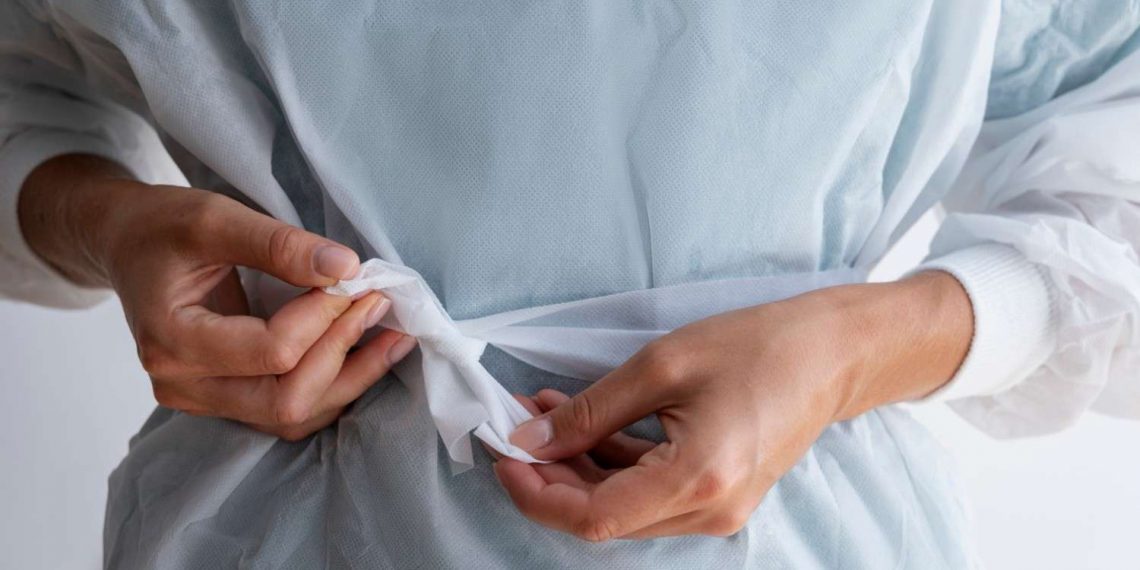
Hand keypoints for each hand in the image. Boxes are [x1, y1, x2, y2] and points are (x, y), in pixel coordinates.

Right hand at [19, 154, 417, 438]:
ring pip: (292, 416)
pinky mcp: (225, 398)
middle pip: (285, 401)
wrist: (127, 243)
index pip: (271, 351)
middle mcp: (183, 384)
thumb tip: (346, 268)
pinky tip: (365, 353)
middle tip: (379, 306)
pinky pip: (287, 410)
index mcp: (172, 340)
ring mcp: (202, 399)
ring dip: (349, 378)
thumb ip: (278, 244)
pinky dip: (331, 385)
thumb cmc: (161, 226)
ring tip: (392, 337)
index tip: (354, 280)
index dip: (323, 317)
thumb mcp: (213, 217)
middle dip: (343, 354)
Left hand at [495, 272, 972, 539]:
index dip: (538, 496)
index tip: (505, 459)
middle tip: (518, 427)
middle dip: (551, 476)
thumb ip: (590, 411)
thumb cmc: (759, 346)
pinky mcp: (718, 495)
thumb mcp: (662, 365)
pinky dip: (611, 464)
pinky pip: (649, 493)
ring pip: (623, 507)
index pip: (593, 519)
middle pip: (604, 517)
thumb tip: (533, 441)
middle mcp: (709, 509)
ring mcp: (717, 509)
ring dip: (577, 467)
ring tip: (545, 414)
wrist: (832, 354)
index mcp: (698, 478)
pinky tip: (584, 424)